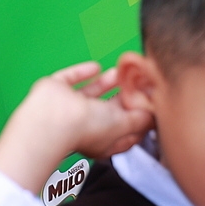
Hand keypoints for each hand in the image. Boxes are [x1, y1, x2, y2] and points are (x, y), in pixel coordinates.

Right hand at [0, 62, 153, 194]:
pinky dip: (82, 72)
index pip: (124, 129)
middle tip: (137, 83)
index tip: (149, 102)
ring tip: (119, 73)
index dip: (137, 116)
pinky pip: (71, 79)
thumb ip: (141, 118)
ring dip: (105, 83)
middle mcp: (85, 124)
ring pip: (90, 94)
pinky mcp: (56, 90)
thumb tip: (152, 113)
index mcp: (102, 139)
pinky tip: (94, 66)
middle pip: (108, 110)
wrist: (52, 118)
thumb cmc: (84, 128)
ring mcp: (68, 107)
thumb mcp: (124, 125)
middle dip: (122, 97)